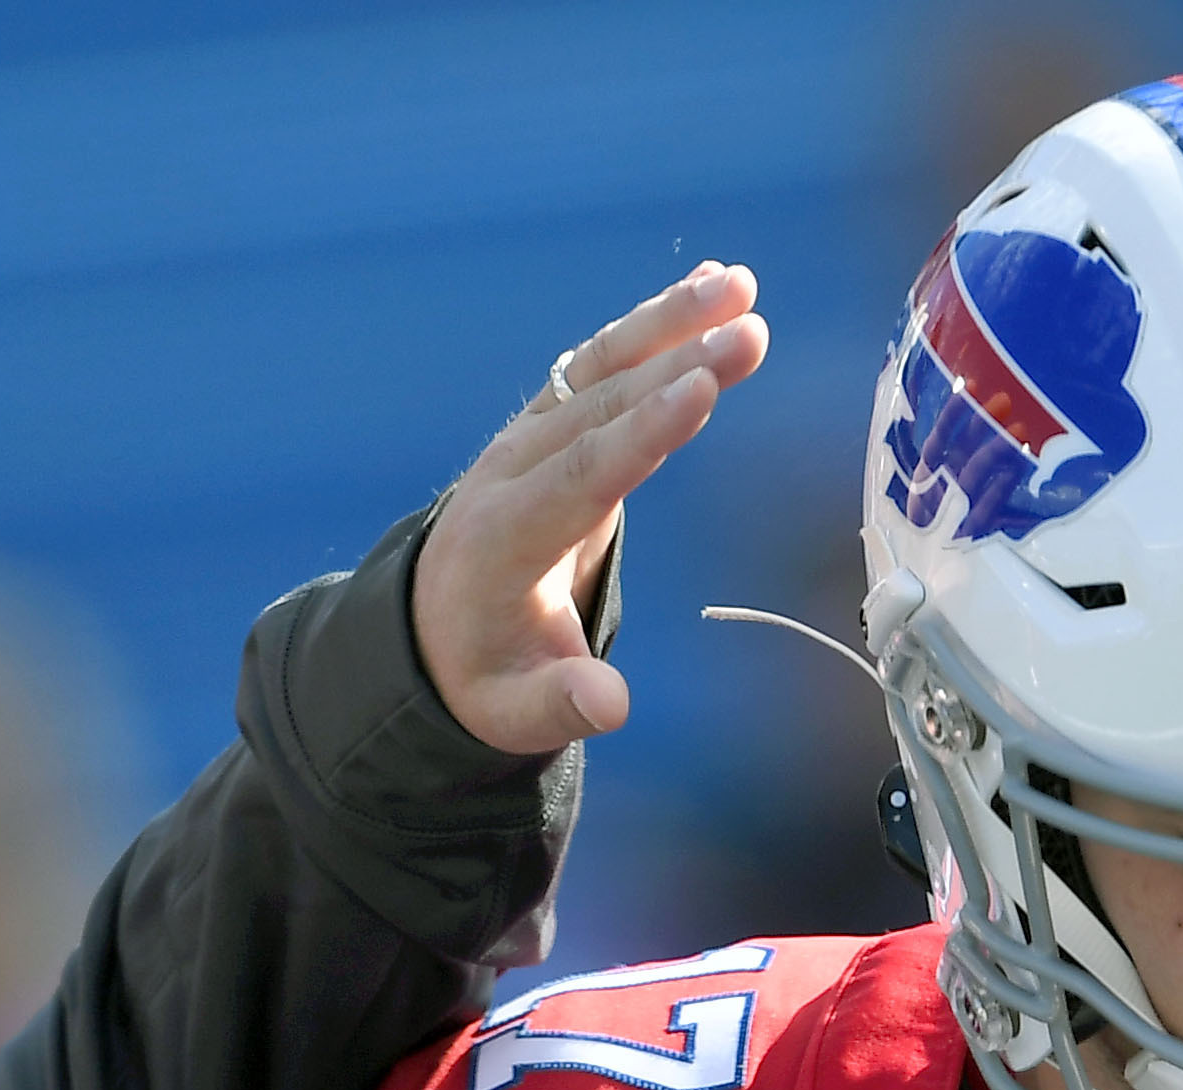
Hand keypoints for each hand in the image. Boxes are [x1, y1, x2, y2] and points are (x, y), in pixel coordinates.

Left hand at [414, 264, 769, 756]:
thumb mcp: (515, 711)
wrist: (431, 626)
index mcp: (505, 539)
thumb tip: (610, 704)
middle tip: (751, 332)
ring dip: (669, 323)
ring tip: (739, 285)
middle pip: (601, 410)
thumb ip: (561, 704)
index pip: (581, 477)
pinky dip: (653, 325)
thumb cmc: (486, 674)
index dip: (643, 434)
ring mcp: (529, 439)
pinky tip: (710, 285)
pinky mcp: (551, 425)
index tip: (701, 390)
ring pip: (601, 370)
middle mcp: (513, 472)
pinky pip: (602, 366)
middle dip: (677, 365)